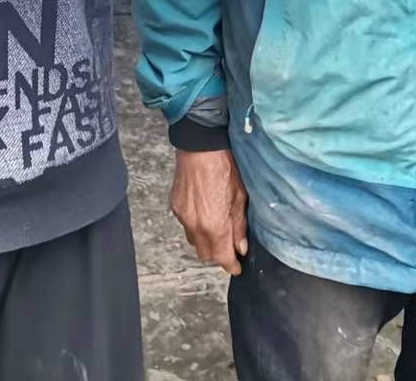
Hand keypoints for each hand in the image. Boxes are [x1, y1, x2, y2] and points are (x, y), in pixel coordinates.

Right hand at [171, 148, 248, 275]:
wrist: (200, 147)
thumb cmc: (224, 168)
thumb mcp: (240, 197)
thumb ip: (239, 226)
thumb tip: (241, 247)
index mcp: (214, 226)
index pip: (222, 258)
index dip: (231, 266)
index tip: (237, 268)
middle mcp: (195, 227)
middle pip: (206, 255)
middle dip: (218, 256)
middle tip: (229, 248)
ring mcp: (183, 217)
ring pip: (194, 242)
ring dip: (206, 242)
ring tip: (217, 231)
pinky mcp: (175, 207)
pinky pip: (186, 226)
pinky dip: (196, 227)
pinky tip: (204, 214)